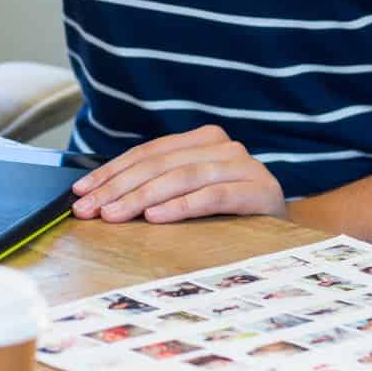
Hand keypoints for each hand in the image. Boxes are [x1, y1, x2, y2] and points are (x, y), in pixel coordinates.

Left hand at [69, 125, 287, 223]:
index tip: (81, 191)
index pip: (147, 154)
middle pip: (159, 165)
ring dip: (142, 197)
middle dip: (118, 187)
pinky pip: (213, 195)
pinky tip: (157, 216)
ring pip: (181, 177)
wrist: (290, 230)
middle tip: (89, 209)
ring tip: (115, 215)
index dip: (111, 172)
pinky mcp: (260, 190)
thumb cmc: (230, 214)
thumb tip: (99, 198)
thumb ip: (157, 187)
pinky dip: (181, 206)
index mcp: (201, 140)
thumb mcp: (191, 193)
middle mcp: (222, 146)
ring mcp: (243, 165)